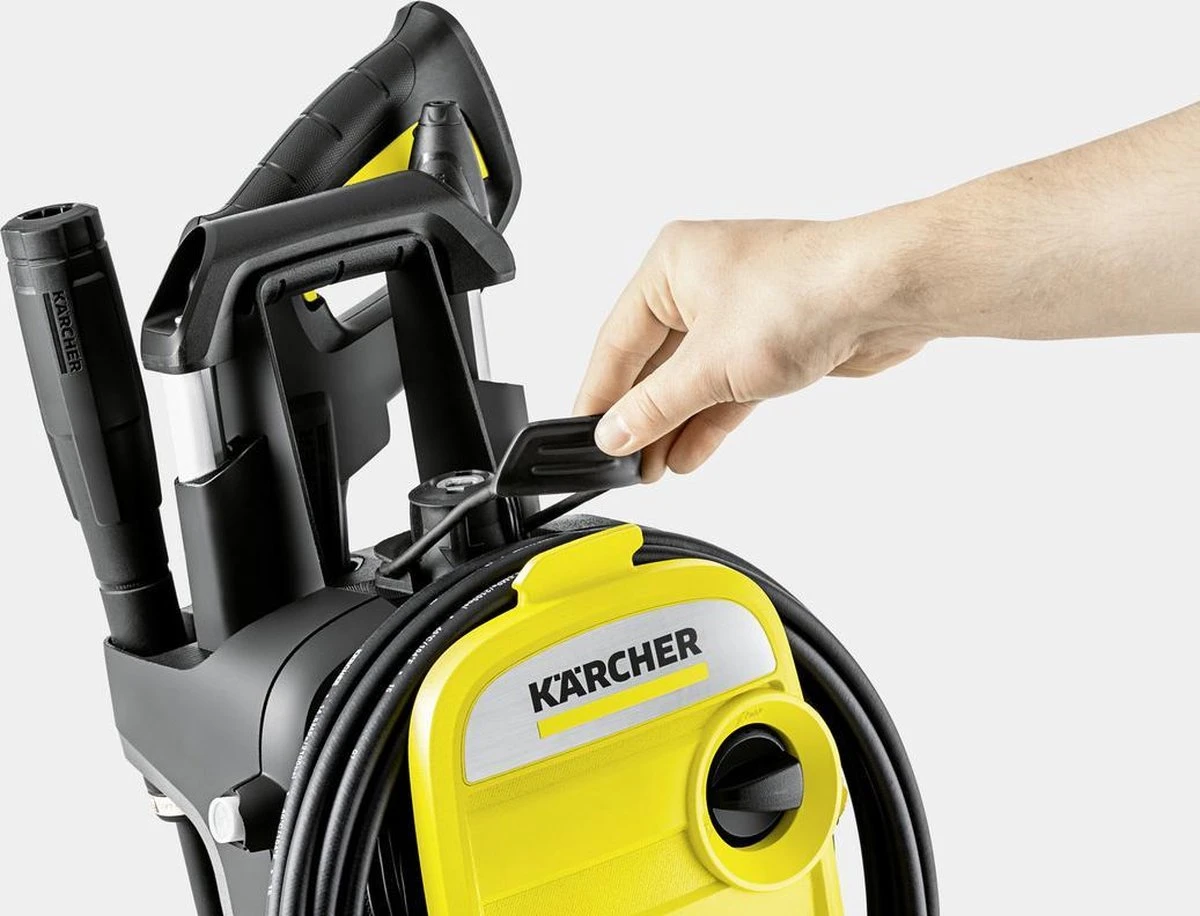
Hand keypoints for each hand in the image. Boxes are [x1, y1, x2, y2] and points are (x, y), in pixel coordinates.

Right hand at [574, 216, 930, 479]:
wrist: (885, 295)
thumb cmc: (804, 292)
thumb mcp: (709, 364)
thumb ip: (655, 407)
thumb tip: (614, 433)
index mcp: (671, 264)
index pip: (616, 340)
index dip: (599, 395)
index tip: (586, 435)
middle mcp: (700, 282)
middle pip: (652, 362)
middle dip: (640, 417)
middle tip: (620, 461)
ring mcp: (738, 312)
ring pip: (690, 379)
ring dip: (673, 425)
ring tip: (650, 468)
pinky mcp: (771, 342)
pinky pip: (725, 387)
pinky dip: (708, 420)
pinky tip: (688, 454)